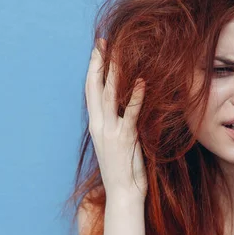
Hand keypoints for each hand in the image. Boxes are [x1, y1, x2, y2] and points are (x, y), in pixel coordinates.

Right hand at [85, 38, 147, 201]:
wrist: (123, 192)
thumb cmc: (122, 168)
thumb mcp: (115, 141)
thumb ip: (116, 122)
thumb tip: (123, 105)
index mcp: (96, 125)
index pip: (91, 90)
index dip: (93, 69)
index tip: (98, 50)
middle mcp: (100, 125)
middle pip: (96, 88)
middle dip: (99, 63)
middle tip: (103, 42)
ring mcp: (111, 132)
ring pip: (111, 96)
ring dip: (115, 73)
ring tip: (120, 53)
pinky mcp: (127, 139)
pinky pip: (131, 114)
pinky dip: (136, 97)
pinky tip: (142, 82)